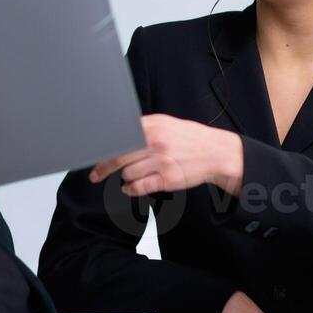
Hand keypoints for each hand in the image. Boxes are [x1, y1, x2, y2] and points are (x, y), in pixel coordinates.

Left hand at [89, 114, 242, 196]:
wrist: (217, 153)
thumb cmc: (191, 138)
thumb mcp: (167, 123)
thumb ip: (143, 127)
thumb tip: (118, 133)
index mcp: (152, 126)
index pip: (119, 137)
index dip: (104, 148)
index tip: (95, 155)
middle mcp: (155, 143)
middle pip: (118, 157)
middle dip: (103, 168)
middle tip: (95, 174)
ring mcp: (161, 162)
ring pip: (127, 174)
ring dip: (124, 177)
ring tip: (127, 177)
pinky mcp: (167, 179)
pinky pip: (139, 187)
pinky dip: (130, 189)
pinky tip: (129, 188)